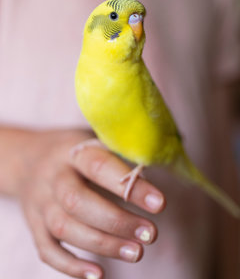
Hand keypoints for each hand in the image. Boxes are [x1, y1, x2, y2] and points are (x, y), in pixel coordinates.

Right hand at [17, 129, 165, 278]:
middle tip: (151, 233)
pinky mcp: (33, 224)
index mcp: (71, 151)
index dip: (128, 186)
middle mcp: (52, 176)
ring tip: (137, 252)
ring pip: (63, 228)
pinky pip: (47, 249)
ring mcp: (39, 202)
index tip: (159, 204)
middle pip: (77, 201)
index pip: (98, 166)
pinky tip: (99, 275)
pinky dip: (71, 266)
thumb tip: (159, 165)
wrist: (25, 158)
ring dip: (101, 244)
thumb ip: (118, 151)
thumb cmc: (71, 152)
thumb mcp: (91, 138)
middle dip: (116, 221)